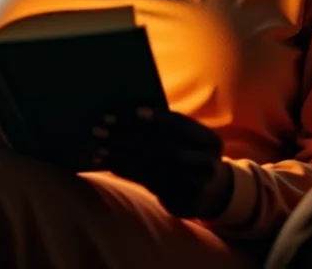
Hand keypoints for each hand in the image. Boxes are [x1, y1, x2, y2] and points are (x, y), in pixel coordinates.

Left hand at [88, 107, 233, 219]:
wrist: (213, 193)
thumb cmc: (190, 153)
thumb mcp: (190, 140)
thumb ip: (168, 128)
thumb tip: (127, 109)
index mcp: (210, 141)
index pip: (182, 126)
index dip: (157, 118)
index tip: (133, 110)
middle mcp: (206, 165)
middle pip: (164, 149)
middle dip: (129, 137)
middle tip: (102, 126)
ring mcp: (195, 187)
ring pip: (153, 168)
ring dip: (121, 156)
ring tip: (98, 146)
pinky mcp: (180, 203)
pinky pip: (146, 183)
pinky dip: (124, 170)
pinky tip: (106, 161)